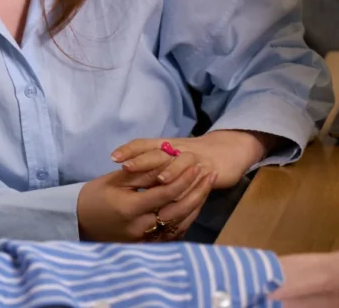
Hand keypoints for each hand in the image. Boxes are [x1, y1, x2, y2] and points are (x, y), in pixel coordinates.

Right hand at [76, 161, 216, 242]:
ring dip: (196, 204)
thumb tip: (167, 164)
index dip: (183, 178)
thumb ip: (142, 174)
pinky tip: (194, 204)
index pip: (165, 192)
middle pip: (178, 210)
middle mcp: (140, 227)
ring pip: (179, 223)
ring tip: (206, 186)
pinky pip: (173, 232)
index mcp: (130, 208)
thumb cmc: (94, 196)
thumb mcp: (115, 180)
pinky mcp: (147, 245)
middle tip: (209, 174)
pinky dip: (186, 218)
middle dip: (196, 191)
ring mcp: (145, 239)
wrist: (79, 221)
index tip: (195, 165)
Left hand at [111, 130, 272, 189]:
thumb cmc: (191, 158)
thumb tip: (124, 176)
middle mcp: (177, 149)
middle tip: (126, 168)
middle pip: (158, 152)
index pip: (143, 144)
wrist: (226, 151)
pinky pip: (199, 179)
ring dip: (170, 171)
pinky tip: (184, 194)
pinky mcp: (209, 171)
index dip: (129, 149)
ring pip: (180, 163)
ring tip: (158, 180)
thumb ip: (150, 165)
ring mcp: (194, 160)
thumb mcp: (170, 157)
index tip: (112, 157)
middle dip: (143, 160)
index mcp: (165, 145)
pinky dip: (191, 186)